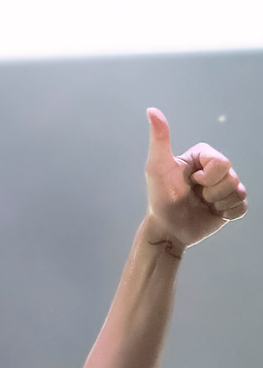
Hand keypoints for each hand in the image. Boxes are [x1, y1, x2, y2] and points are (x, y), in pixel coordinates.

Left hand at [145, 108, 246, 253]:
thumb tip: (152, 110)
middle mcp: (215, 170)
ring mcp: (223, 188)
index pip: (221, 162)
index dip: (208, 176)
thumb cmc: (160, 199)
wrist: (166, 230)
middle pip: (232, 176)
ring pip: (238, 191)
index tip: (191, 182)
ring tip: (202, 205)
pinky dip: (228, 213)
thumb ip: (159, 139)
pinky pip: (242, 207)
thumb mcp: (157, 168)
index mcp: (203, 157)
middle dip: (212, 191)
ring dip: (218, 203)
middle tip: (196, 197)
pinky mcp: (229, 206)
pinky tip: (212, 213)